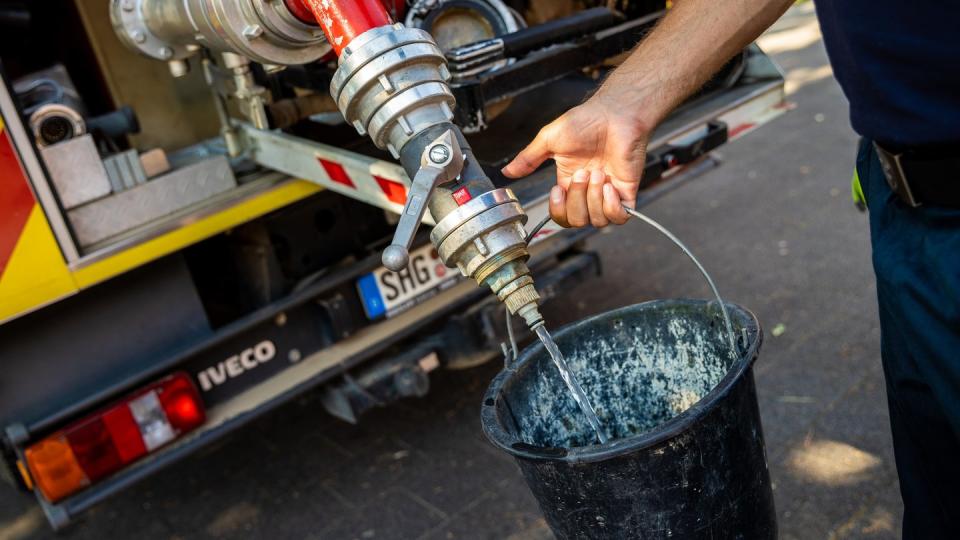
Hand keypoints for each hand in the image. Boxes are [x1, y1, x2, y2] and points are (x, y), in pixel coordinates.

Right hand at [501, 95, 651, 226]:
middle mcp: (587, 192)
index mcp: (568, 183)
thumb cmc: (586, 121)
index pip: (561, 216)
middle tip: (583, 172)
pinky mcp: (627, 192)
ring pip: (596, 221)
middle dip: (576, 199)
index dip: (558, 210)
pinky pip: (620, 217)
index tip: (557, 189)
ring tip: (598, 173)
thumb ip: (528, 159)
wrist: (615, 113)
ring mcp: (608, 193)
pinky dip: (612, 206)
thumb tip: (506, 173)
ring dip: (593, 198)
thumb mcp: (549, 140)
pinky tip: (608, 185)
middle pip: (577, 221)